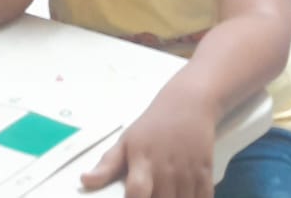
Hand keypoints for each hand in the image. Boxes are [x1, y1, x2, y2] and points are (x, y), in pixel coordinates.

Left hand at [81, 100, 214, 197]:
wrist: (188, 103)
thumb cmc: (151, 126)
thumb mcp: (126, 141)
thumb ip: (107, 165)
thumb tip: (84, 181)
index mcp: (143, 161)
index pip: (137, 191)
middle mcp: (166, 168)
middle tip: (149, 197)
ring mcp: (188, 170)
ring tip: (165, 196)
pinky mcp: (206, 171)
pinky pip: (204, 197)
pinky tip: (186, 197)